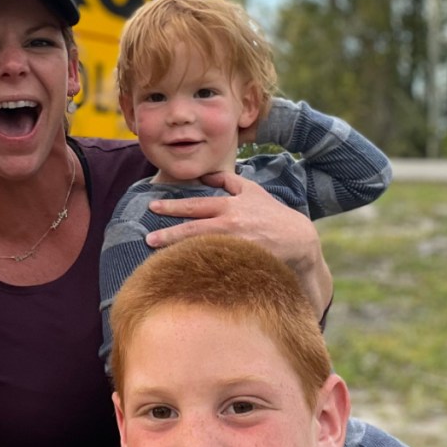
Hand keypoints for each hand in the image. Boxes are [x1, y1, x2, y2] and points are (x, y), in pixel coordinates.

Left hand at [145, 170, 331, 316]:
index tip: (152, 207)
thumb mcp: (252, 190)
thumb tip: (206, 174)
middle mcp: (230, 226)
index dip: (173, 206)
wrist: (298, 241)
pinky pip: (216, 267)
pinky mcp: (242, 264)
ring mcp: (236, 247)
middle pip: (193, 230)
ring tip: (158, 257)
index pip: (195, 206)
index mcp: (229, 207)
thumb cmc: (272, 214)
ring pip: (202, 250)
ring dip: (179, 253)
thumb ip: (228, 180)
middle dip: (168, 234)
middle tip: (148, 239)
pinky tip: (183, 273)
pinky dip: (200, 268)